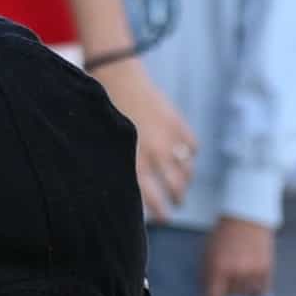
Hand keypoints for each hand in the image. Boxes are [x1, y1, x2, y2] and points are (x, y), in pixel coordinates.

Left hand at [93, 54, 200, 219]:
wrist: (116, 75)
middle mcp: (154, 154)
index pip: (153, 198)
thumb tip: (128, 190)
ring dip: (185, 181)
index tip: (164, 220)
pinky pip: (192, 148)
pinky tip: (184, 158)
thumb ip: (118, 166)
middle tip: (176, 205)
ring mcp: (170, 139)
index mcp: (133, 162)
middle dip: (177, 200)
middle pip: (175, 187)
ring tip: (181, 186)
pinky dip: (190, 156)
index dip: (161, 213)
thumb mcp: (105, 144)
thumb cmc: (103, 111)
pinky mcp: (179, 124)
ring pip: (187, 171)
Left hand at [201, 215, 273, 295]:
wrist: (246, 218)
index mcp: (218, 268)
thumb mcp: (207, 254)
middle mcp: (237, 272)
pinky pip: (261, 292)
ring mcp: (254, 272)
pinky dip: (254, 294)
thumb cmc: (222, 236)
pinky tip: (249, 291)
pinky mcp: (267, 270)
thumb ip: (207, 276)